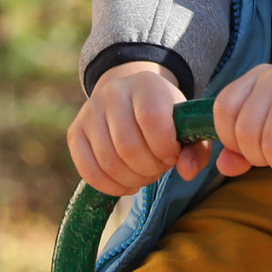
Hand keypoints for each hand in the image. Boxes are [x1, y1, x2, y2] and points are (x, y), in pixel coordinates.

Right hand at [67, 61, 209, 194]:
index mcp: (146, 84)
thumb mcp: (187, 125)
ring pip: (108, 162)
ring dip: (133, 179)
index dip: (166, 148)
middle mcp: (113, 92)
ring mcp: (89, 111)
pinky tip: (128, 183)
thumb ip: (196, 149)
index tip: (173, 154)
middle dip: (150, 168)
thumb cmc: (165, 116)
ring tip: (145, 173)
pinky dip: (111, 187)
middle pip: (128, 146)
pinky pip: (88, 171)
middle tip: (159, 167)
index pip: (152, 120)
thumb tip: (187, 172)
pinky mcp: (75, 132)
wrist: (132, 98)